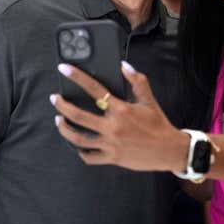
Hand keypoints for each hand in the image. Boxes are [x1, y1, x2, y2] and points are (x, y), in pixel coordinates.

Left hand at [50, 61, 189, 172]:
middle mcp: (112, 127)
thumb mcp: (149, 100)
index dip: (77, 77)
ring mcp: (110, 144)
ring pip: (78, 138)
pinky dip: (80, 151)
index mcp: (121, 110)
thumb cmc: (158, 124)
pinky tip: (77, 145)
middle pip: (78, 116)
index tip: (64, 69)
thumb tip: (124, 66)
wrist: (168, 150)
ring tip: (59, 120)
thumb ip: (137, 81)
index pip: (94, 89)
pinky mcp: (111, 157)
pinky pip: (89, 157)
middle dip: (62, 106)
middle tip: (55, 99)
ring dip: (65, 129)